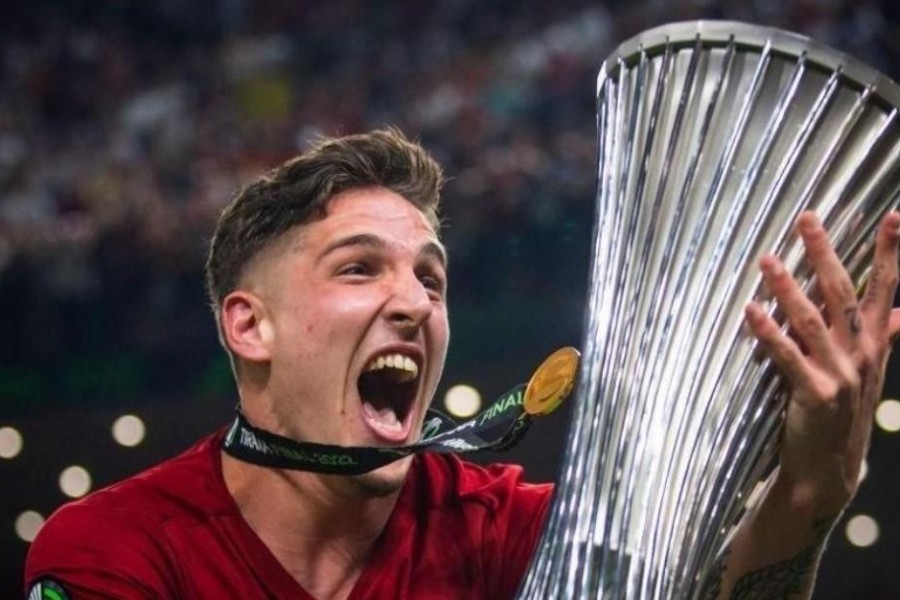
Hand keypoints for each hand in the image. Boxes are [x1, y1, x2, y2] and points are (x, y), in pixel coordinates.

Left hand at [744, 210, 899, 519]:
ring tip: (766, 260)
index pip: (885, 287)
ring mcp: (840, 374)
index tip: (894, 214)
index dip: (890, 251)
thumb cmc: (845, 413)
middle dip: (824, 253)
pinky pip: (787, 356)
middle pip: (842, 293)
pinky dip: (768, 332)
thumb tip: (899, 310)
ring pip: (811, 321)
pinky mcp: (815, 394)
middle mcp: (861, 353)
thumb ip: (884, 338)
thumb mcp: (869, 372)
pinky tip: (750, 310)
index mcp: (874, 343)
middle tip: (805, 219)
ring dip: (788, 288)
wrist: (829, 469)